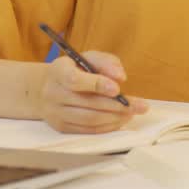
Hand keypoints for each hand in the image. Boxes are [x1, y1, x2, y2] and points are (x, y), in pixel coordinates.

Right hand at [33, 51, 148, 133]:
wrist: (48, 88)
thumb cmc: (74, 70)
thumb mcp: (88, 58)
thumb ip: (106, 62)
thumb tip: (120, 77)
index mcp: (58, 71)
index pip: (75, 80)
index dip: (97, 85)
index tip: (118, 89)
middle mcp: (53, 93)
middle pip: (87, 103)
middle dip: (117, 105)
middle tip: (140, 105)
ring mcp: (55, 113)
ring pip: (90, 119)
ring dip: (115, 117)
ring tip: (132, 112)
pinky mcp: (61, 127)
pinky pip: (88, 130)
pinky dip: (107, 126)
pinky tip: (120, 120)